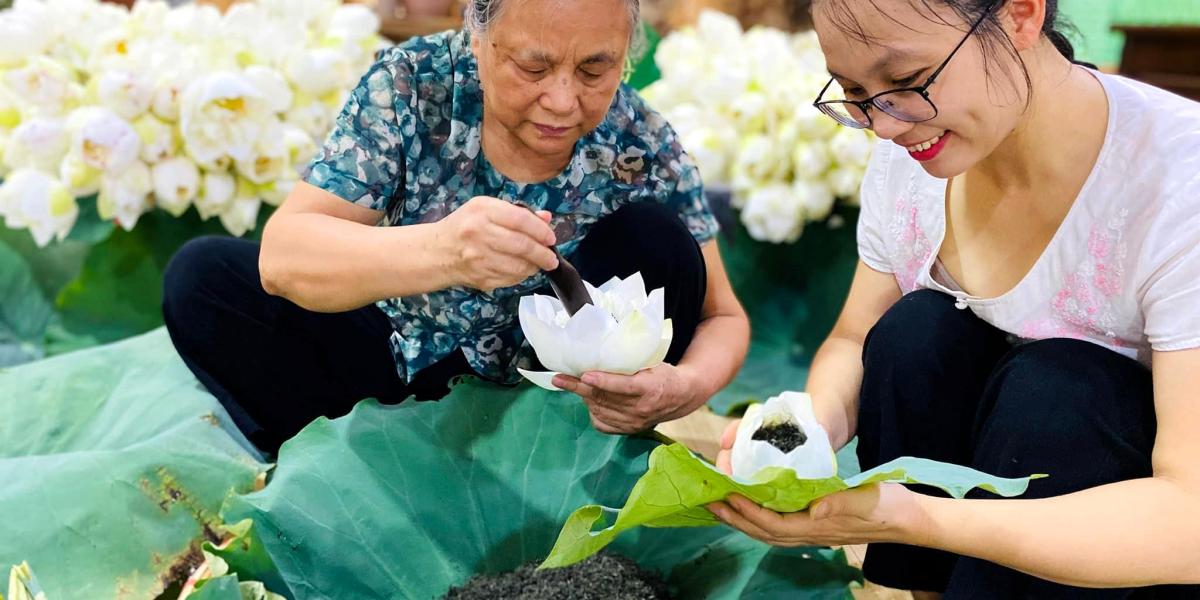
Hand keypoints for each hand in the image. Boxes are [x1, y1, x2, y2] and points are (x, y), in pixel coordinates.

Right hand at [440, 197, 558, 292]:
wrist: (438, 252)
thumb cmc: (466, 226)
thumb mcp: (486, 209)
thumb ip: (518, 212)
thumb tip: (546, 218)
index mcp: (482, 211)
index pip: (520, 219)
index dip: (541, 230)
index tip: (551, 238)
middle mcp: (479, 234)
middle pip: (521, 245)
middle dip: (543, 253)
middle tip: (552, 258)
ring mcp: (479, 259)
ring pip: (518, 266)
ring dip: (534, 266)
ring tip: (540, 264)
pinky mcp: (481, 278)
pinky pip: (510, 279)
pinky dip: (522, 276)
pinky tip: (523, 270)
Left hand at [553, 364, 701, 434]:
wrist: (682, 396)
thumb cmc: (664, 373)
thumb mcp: (654, 362)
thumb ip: (631, 362)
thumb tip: (600, 352)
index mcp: (650, 387)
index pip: (623, 386)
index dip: (603, 381)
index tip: (585, 376)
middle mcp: (641, 408)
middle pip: (605, 398)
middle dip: (578, 387)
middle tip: (559, 379)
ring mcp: (635, 422)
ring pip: (600, 410)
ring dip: (583, 397)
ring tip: (570, 384)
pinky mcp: (630, 430)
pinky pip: (603, 424)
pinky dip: (592, 411)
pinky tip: (588, 401)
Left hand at [706, 485, 919, 547]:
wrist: (907, 519)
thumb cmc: (888, 506)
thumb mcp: (867, 499)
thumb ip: (842, 502)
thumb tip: (816, 507)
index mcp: (818, 526)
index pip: (774, 523)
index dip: (749, 512)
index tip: (728, 495)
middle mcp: (810, 533)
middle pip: (764, 531)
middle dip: (735, 517)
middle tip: (710, 501)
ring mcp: (812, 532)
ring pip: (768, 531)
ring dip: (743, 520)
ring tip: (720, 505)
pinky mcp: (815, 525)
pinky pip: (779, 526)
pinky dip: (759, 518)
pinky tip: (749, 507)